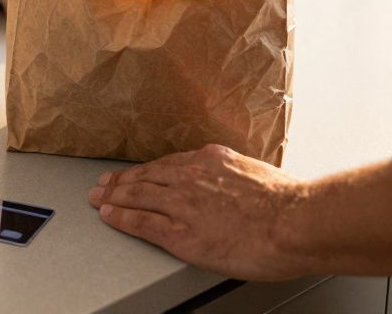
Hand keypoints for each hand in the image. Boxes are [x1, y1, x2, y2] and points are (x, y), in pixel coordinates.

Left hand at [88, 144, 310, 280]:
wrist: (294, 222)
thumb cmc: (288, 203)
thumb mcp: (256, 172)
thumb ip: (235, 175)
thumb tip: (234, 184)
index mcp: (210, 160)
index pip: (167, 164)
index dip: (146, 171)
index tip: (134, 174)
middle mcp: (189, 177)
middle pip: (145, 177)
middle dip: (121, 181)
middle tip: (102, 184)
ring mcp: (181, 204)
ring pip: (136, 197)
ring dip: (113, 197)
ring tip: (97, 199)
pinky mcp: (179, 232)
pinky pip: (141, 222)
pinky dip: (121, 218)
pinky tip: (109, 216)